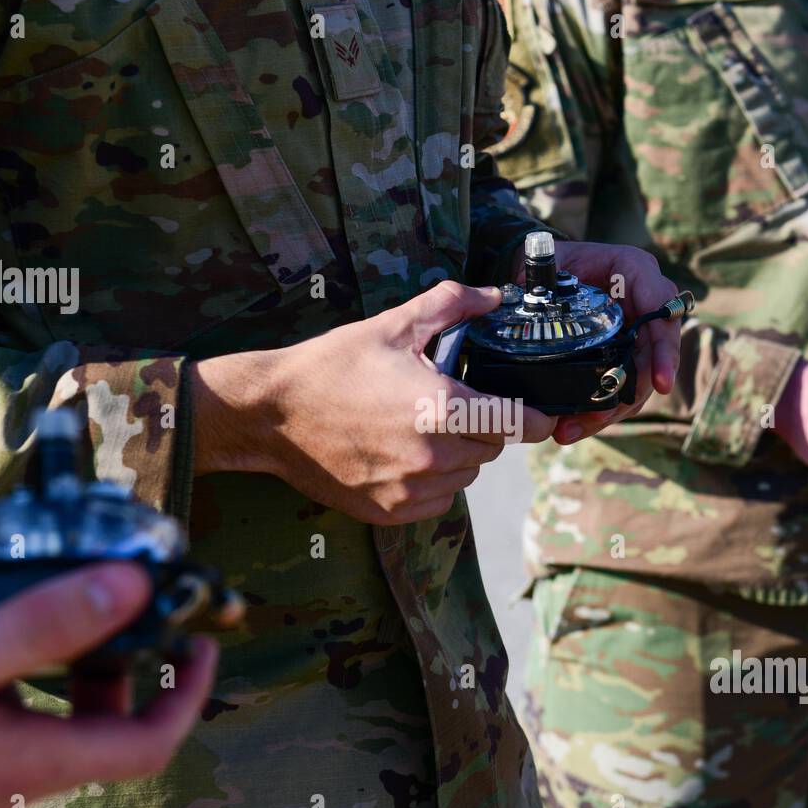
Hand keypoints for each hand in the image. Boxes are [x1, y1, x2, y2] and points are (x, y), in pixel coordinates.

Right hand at [0, 563, 218, 807]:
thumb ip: (42, 625)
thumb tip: (131, 586)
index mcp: (37, 760)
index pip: (149, 743)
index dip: (189, 692)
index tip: (202, 638)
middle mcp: (19, 772)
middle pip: (103, 720)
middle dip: (119, 657)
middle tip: (114, 599)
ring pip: (47, 706)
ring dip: (50, 650)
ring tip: (27, 593)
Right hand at [192, 281, 555, 524]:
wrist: (271, 415)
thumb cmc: (331, 366)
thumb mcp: (393, 325)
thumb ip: (451, 305)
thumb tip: (494, 295)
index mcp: (443, 407)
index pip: (519, 422)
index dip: (535, 415)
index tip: (535, 409)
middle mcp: (434, 455)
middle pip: (493, 448)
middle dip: (485, 426)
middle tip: (455, 403)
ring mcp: (412, 489)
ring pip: (468, 475)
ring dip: (459, 454)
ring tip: (424, 427)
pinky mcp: (391, 511)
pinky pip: (439, 501)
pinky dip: (434, 482)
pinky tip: (405, 455)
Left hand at [523, 241, 681, 443]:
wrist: (540, 273)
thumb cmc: (549, 263)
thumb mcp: (548, 263)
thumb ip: (548, 283)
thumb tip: (537, 308)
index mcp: (634, 272)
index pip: (661, 312)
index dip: (663, 350)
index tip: (661, 384)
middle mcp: (644, 303)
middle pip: (652, 357)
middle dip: (628, 394)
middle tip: (597, 419)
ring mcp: (635, 333)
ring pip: (637, 380)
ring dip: (609, 411)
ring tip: (571, 430)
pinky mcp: (622, 356)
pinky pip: (621, 388)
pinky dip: (599, 410)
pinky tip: (573, 426)